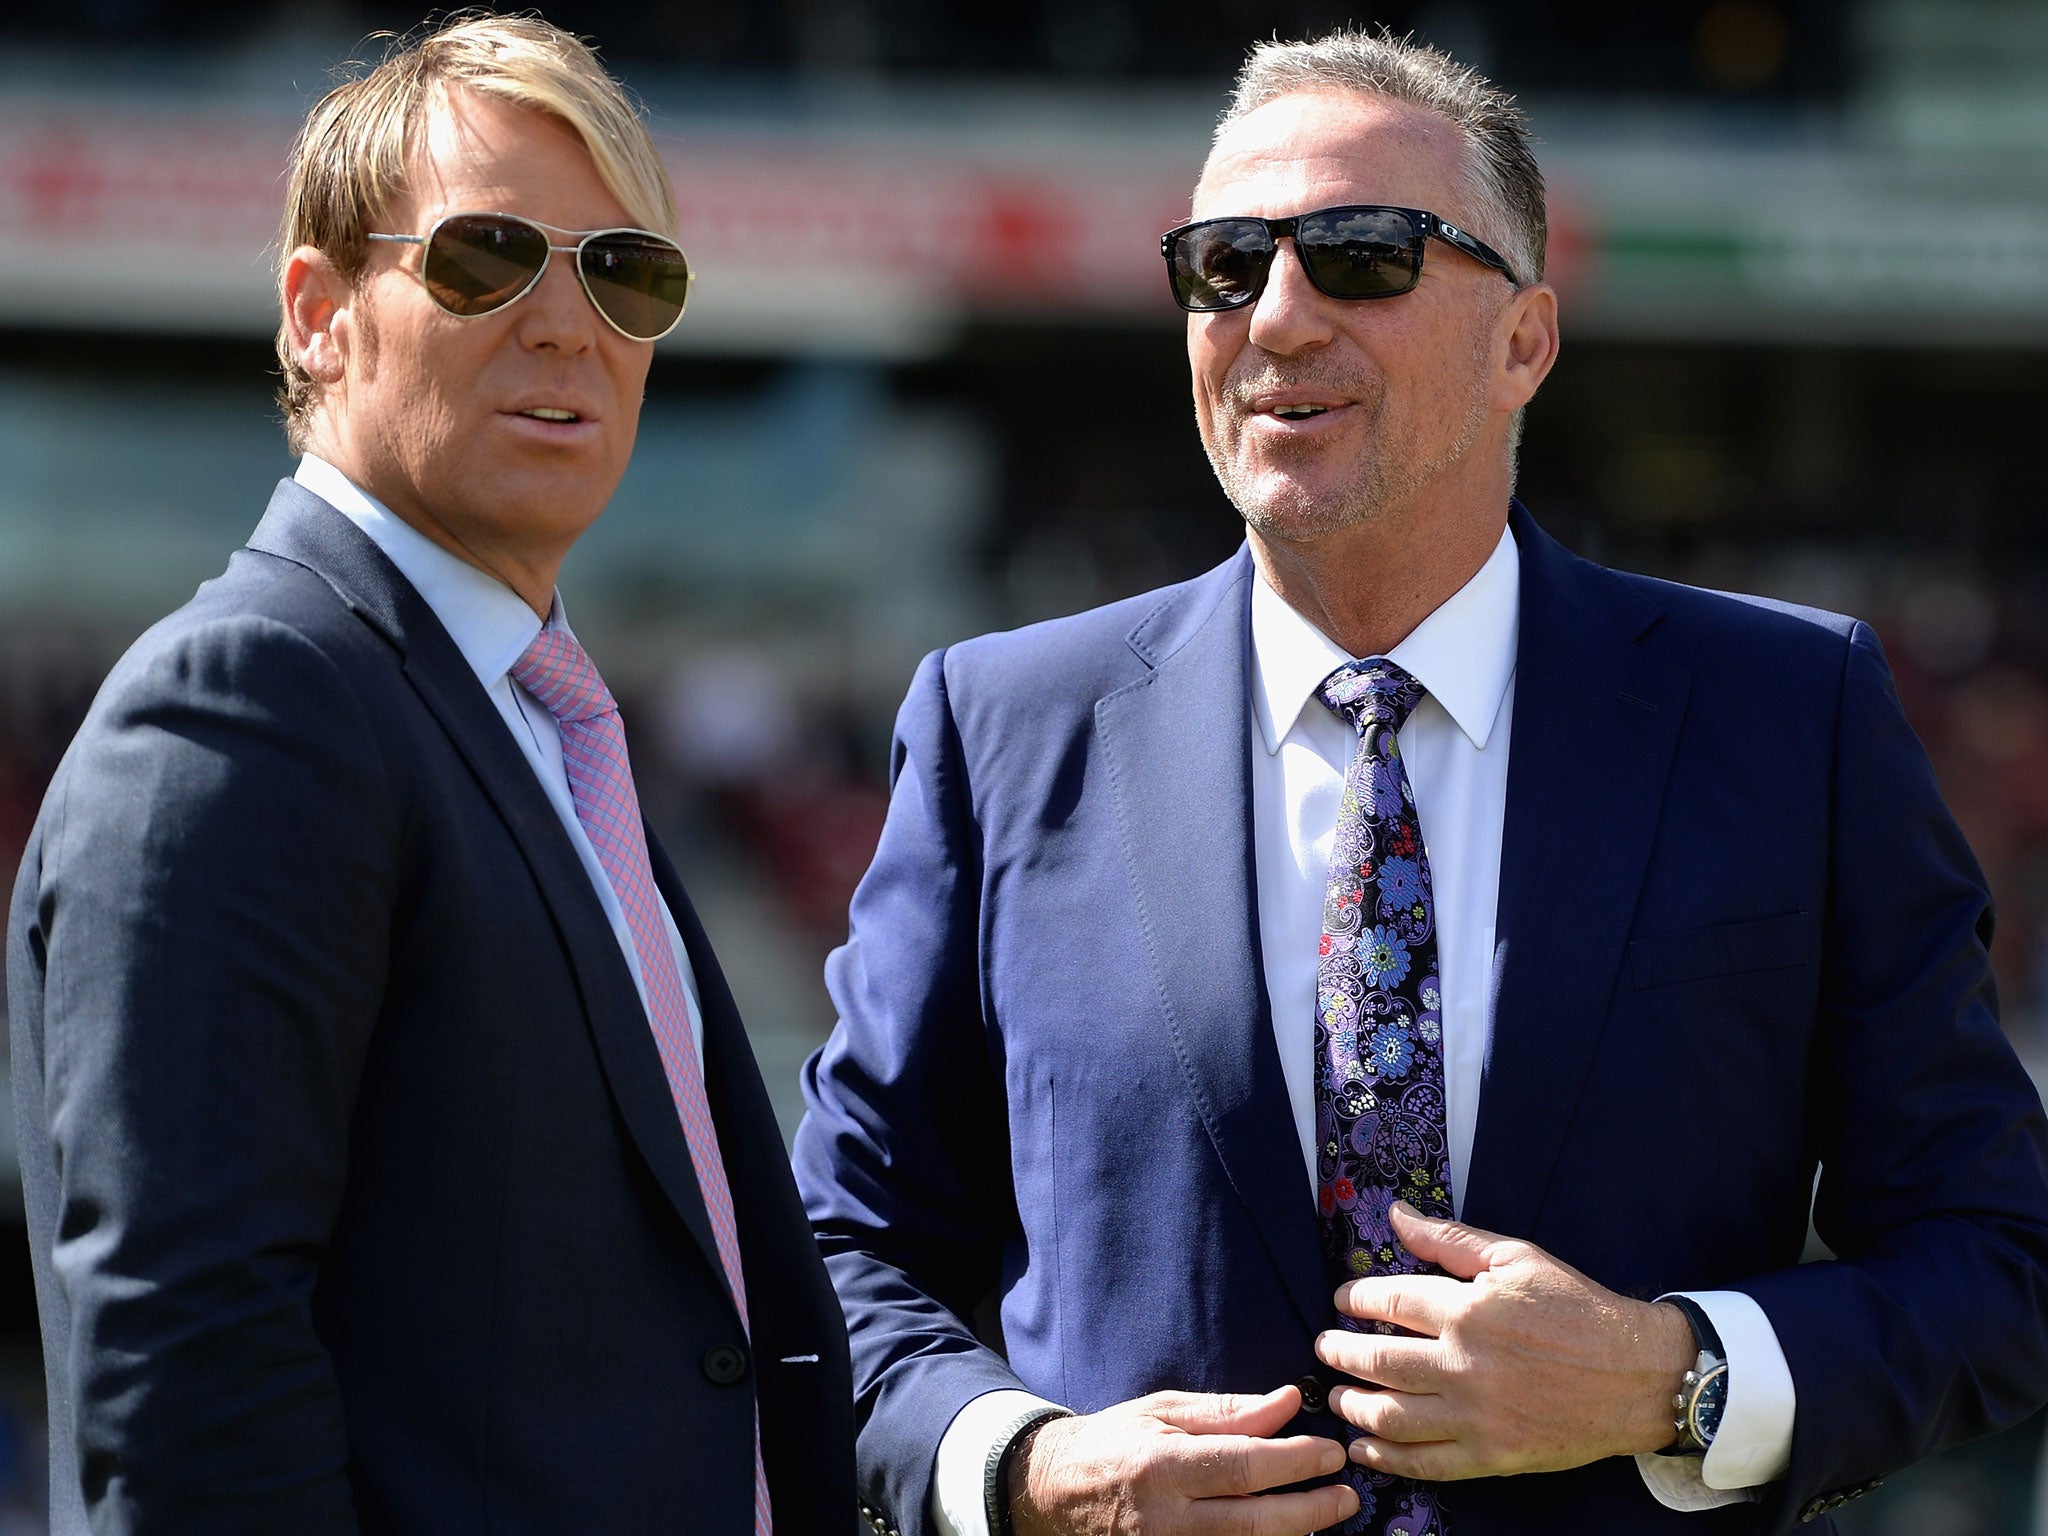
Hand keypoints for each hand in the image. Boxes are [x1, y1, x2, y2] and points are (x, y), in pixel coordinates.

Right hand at [1010, 1384, 1359, 1535]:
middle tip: (1346, 1495)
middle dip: (1311, 1510)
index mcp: (1164, 1466)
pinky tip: (1283, 1533)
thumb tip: (1288, 1401)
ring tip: (1325, 1513)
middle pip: (1255, 1522)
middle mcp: (1167, 1518)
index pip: (1245, 1466)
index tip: (1332, 1451)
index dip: (1296, 1461)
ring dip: (1292, 1534)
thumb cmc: (1113, 1442)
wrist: (1052, 1493)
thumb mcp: (1162, 1412)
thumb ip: (1227, 1411)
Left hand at [1315, 1201, 1693, 1480]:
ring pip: (1389, 1414)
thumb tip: (1397, 1215)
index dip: (1355, 1298)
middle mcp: (1463, 1364)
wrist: (1636, 1376)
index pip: (1387, 1300)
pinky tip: (1365, 1447)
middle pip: (1376, 1358)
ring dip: (1352, 1404)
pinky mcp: (1490, 1456)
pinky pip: (1422, 1462)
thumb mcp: (1517, 1258)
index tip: (1342, 1300)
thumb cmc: (1578, 1309)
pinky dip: (1385, 1457)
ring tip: (1337, 1394)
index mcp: (1468, 1310)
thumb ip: (1450, 1240)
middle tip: (1326, 1347)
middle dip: (1340, 1351)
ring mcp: (1475, 1416)